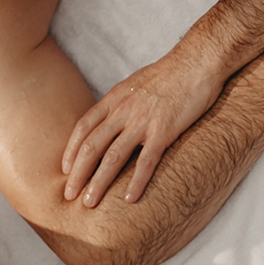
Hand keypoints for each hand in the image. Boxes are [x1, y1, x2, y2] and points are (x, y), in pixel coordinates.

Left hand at [60, 54, 224, 207]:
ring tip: (89, 203)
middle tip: (69, 195)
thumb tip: (113, 118)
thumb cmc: (171, 72)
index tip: (65, 169)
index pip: (83, 127)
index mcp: (115, 99)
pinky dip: (136, 182)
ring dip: (98, 183)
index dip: (71, 150)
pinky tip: (129, 198)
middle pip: (91, 147)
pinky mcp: (164, 131)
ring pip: (112, 158)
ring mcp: (142, 122)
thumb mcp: (136, 83)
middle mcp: (123, 111)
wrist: (198, 60)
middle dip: (77, 174)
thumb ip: (122, 102)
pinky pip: (146, 161)